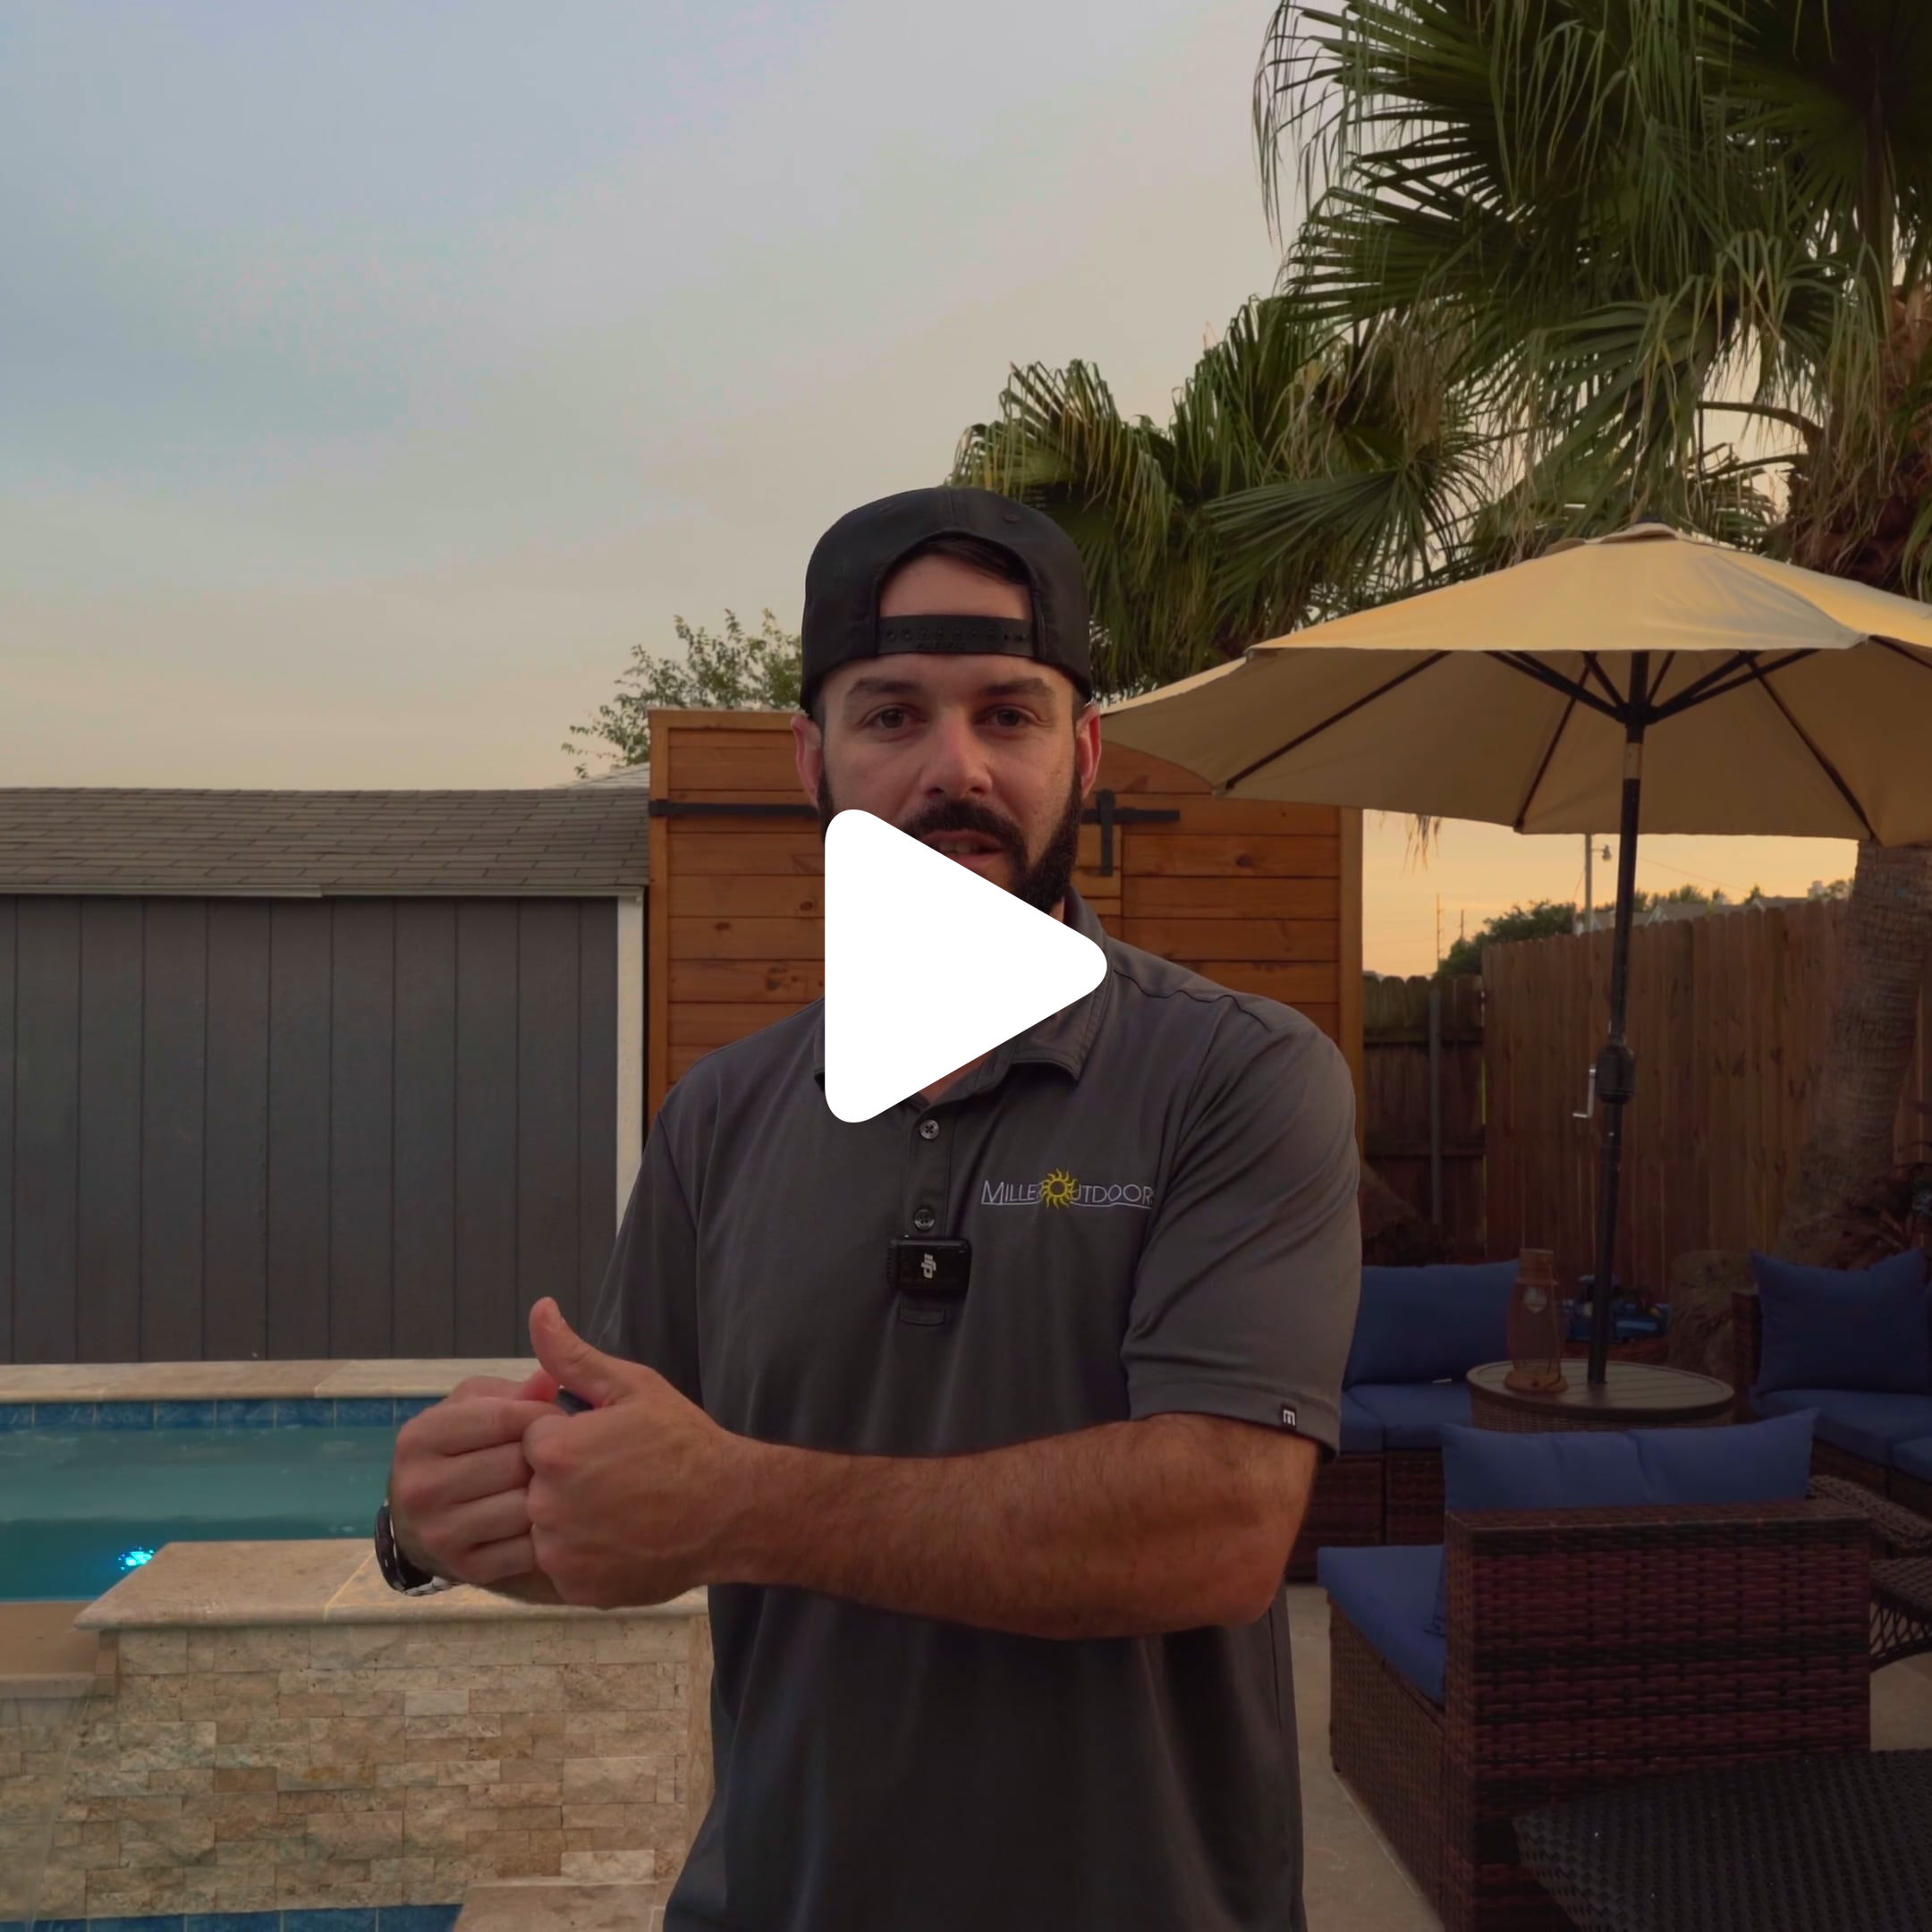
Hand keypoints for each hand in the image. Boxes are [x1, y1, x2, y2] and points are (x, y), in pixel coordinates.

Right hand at [386, 1369, 559, 1587]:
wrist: (422, 1522)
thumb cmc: (458, 1449)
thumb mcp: (473, 1408)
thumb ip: (511, 1393)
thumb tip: (547, 1380)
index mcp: (420, 1437)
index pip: (502, 1417)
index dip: (543, 1414)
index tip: (560, 1418)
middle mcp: (421, 1488)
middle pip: (516, 1463)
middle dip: (549, 1456)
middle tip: (563, 1455)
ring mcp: (440, 1534)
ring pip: (525, 1507)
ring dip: (551, 1496)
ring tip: (559, 1484)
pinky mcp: (467, 1570)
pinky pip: (528, 1549)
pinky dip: (549, 1534)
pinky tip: (551, 1519)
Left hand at [521, 1297, 746, 1608]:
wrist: (731, 1510)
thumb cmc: (685, 1444)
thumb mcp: (633, 1387)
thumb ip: (573, 1355)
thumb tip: (539, 1309)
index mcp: (557, 1450)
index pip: (531, 1438)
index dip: (565, 1436)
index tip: (602, 1443)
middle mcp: (548, 1505)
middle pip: (529, 1482)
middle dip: (561, 1476)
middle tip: (611, 1476)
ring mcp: (561, 1552)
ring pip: (538, 1527)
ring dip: (565, 1516)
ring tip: (613, 1506)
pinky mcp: (575, 1587)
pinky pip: (558, 1565)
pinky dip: (580, 1553)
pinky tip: (616, 1536)